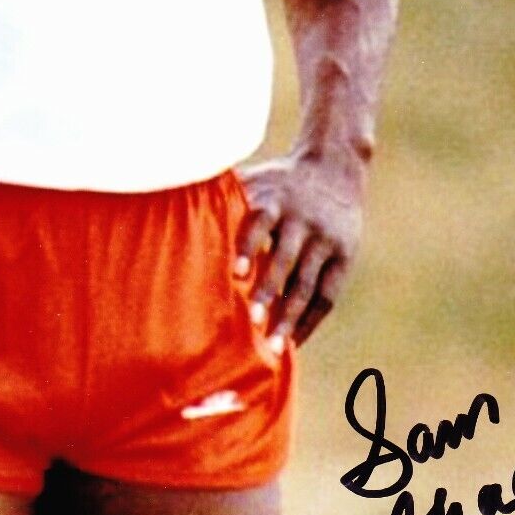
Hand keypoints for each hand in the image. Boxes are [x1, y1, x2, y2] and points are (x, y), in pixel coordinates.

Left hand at [233, 150, 364, 349]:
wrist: (335, 165)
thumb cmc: (279, 180)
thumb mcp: (256, 177)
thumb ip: (224, 191)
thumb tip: (169, 190)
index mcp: (275, 199)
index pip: (261, 222)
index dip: (248, 246)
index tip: (236, 273)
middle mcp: (302, 220)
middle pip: (286, 260)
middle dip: (269, 292)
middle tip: (253, 323)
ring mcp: (325, 240)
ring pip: (308, 285)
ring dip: (290, 317)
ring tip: (275, 349)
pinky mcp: (345, 256)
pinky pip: (328, 294)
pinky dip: (311, 320)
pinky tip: (294, 341)